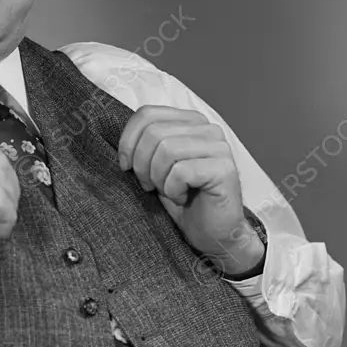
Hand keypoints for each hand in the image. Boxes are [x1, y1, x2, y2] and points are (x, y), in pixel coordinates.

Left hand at [117, 106, 263, 275]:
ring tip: (166, 191)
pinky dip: (173, 190)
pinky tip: (182, 197)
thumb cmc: (182, 198)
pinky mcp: (224, 168)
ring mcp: (219, 147)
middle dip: (142, 164)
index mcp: (190, 121)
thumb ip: (145, 144)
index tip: (126, 165)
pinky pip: (181, 171)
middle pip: (154, 132)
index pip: (147, 114)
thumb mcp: (155, 165)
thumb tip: (121, 142)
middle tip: (148, 185)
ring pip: (167, 149)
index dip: (128, 140)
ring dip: (158, 178)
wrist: (211, 232)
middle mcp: (207, 129)